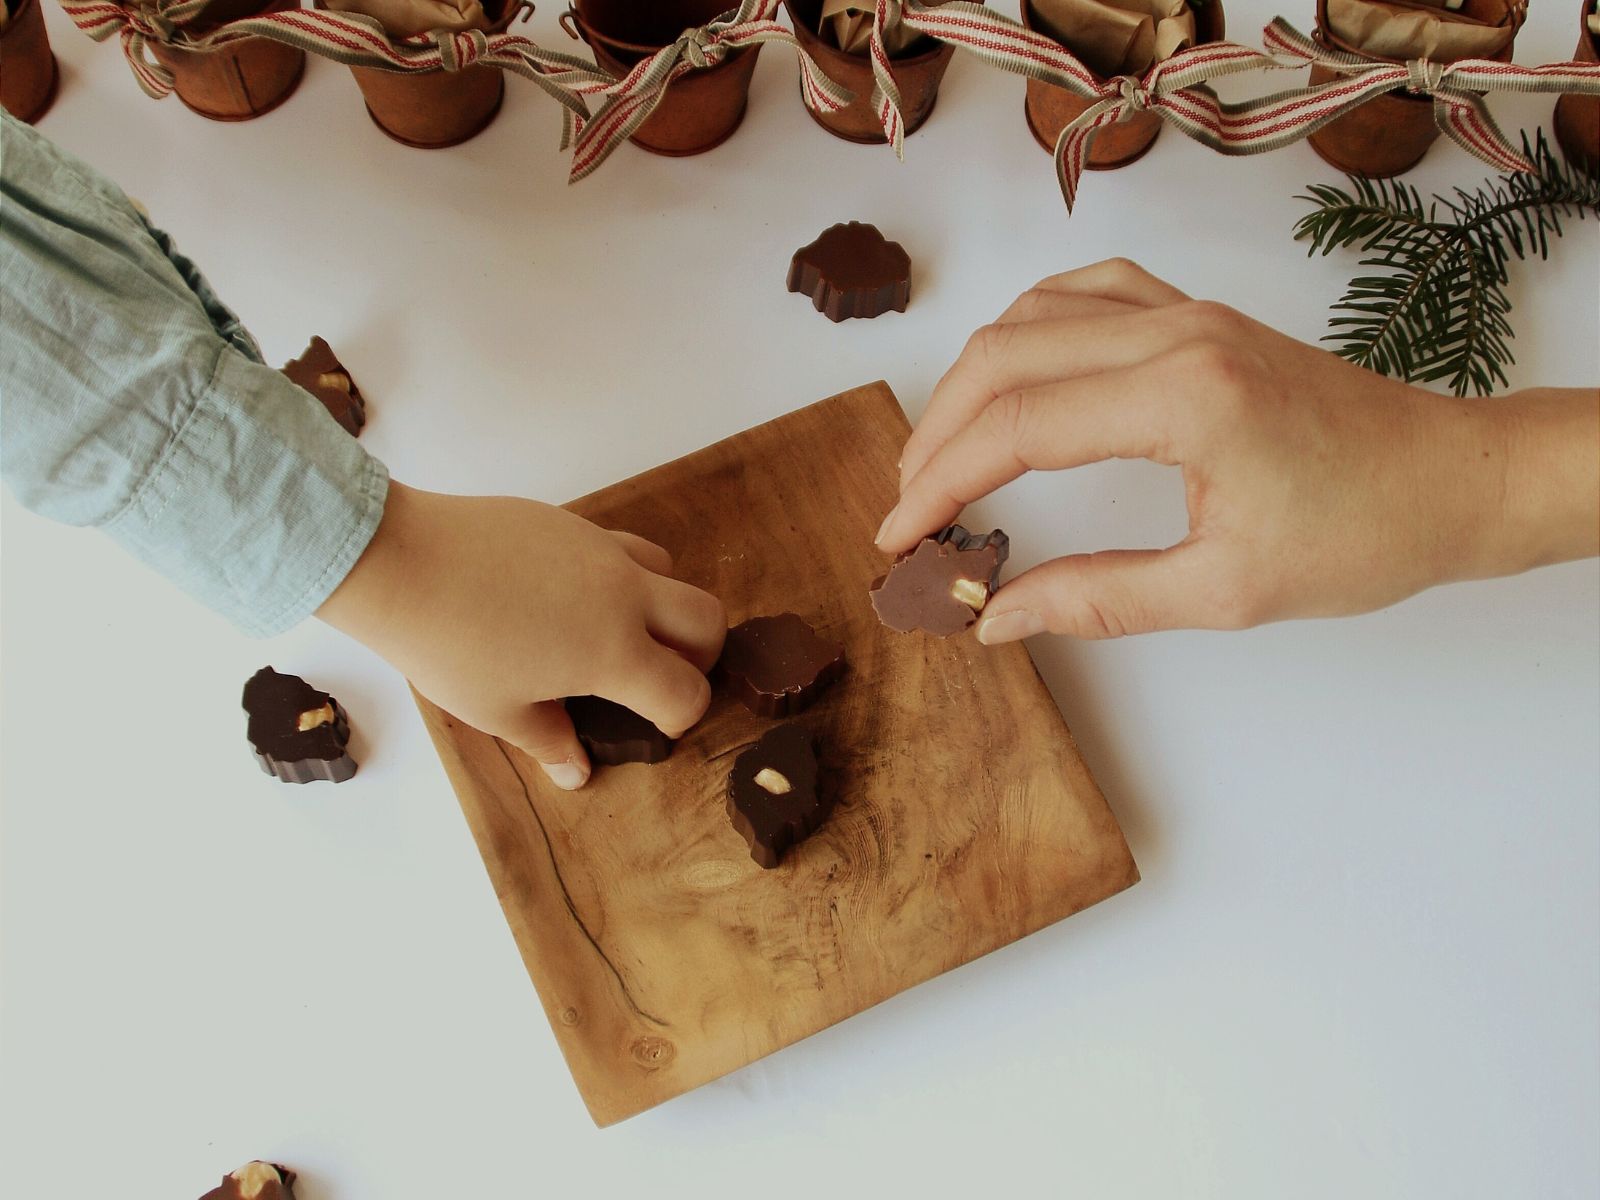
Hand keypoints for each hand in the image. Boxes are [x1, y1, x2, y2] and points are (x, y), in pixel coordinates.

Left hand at [318, 483, 725, 788]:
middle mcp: (625, 595)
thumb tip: (576, 773)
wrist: (400, 561)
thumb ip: (549, 741)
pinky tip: (575, 596)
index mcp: (613, 652)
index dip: (680, 718)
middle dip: (700, 656)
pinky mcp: (574, 523)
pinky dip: (625, 575)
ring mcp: (602, 551)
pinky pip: (625, 546)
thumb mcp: (497, 710)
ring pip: (672, 572)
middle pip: (708, 620)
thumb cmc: (447, 646)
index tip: (652, 725)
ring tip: (621, 631)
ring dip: (665, 607)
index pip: (687, 691)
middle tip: (662, 676)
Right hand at [878, 259, 1598, 642]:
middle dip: (936, 436)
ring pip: (1032, 316)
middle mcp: (1177, 333)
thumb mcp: (1224, 591)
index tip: (900, 539)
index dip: (940, 483)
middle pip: (1005, 358)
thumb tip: (996, 617)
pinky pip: (1081, 294)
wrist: (1449, 478)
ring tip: (941, 455)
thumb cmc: (1360, 535)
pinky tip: (1007, 376)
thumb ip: (1096, 600)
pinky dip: (1023, 332)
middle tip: (908, 508)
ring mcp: (1186, 311)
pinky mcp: (1195, 314)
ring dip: (971, 382)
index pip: (1018, 427)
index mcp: (1186, 398)